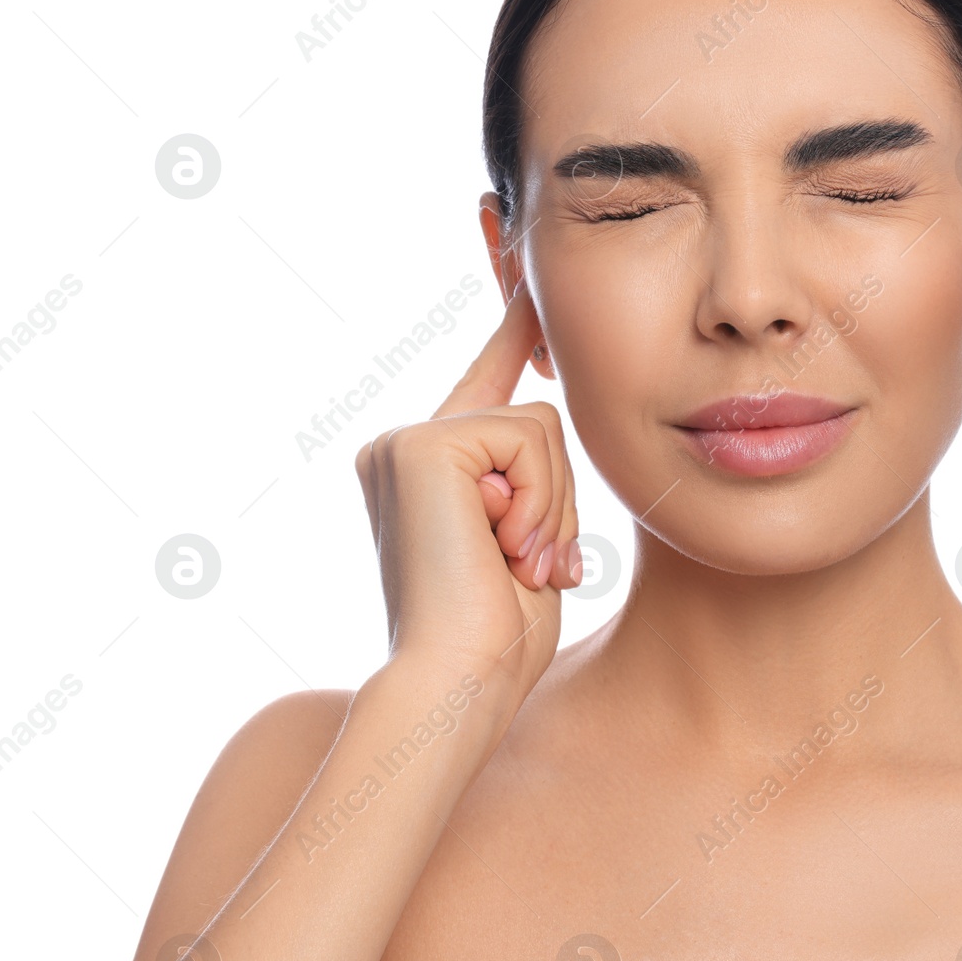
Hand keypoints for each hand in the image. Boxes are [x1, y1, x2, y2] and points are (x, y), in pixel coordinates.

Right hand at [354, 294, 579, 721]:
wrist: (457, 683)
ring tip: (512, 561)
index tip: (529, 277)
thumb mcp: (526, 541)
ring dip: (550, 505)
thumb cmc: (497, 637)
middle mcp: (404, 447)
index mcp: (426, 472)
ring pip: (539, 426)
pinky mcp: (423, 444)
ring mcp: (406, 441)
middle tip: (525, 565)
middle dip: (557, 497)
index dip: (512, 330)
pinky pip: (530, 437)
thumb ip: (527, 481)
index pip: (483, 381)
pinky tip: (502, 545)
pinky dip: (538, 498)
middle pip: (536, 420)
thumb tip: (546, 410)